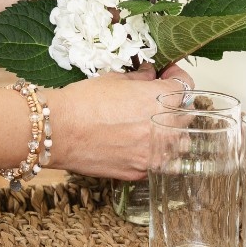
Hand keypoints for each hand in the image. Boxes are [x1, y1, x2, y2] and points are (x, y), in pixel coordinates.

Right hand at [46, 65, 193, 179]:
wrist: (59, 131)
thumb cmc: (83, 101)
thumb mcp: (114, 79)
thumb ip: (139, 78)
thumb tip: (150, 74)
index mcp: (162, 98)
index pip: (185, 85)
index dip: (175, 76)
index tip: (166, 75)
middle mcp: (166, 127)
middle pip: (186, 117)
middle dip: (173, 106)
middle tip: (155, 102)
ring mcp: (155, 153)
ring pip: (180, 146)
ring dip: (171, 135)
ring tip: (152, 129)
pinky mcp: (141, 172)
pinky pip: (160, 165)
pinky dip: (154, 155)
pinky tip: (138, 146)